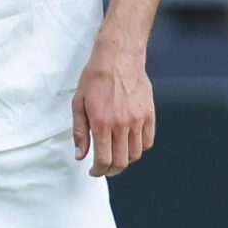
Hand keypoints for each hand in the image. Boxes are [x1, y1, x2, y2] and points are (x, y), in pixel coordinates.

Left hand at [71, 37, 155, 178]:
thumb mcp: (78, 103)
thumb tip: (80, 155)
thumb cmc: (95, 77)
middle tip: (104, 168)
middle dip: (111, 170)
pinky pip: (147, 141)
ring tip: (116, 155)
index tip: (94, 170)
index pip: (104, 160)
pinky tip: (129, 144)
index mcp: (101, 122)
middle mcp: (121, 124)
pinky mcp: (149, 114)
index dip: (98, 171)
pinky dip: (139, 148)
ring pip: (135, 154)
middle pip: (121, 162)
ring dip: (124, 160)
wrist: (118, 56)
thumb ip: (79, 132)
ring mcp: (138, 120)